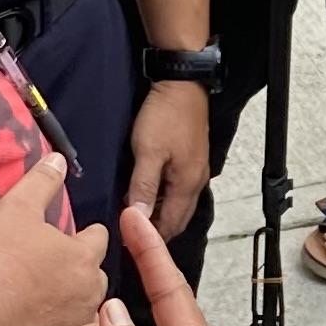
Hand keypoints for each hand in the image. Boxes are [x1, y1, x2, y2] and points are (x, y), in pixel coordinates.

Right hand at [0, 159, 110, 325]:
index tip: (71, 236)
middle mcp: (91, 292)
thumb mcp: (16, 208)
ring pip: (84, 311)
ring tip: (46, 303)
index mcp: (85, 255)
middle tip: (54, 271)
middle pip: (96, 277)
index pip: (99, 238)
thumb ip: (41, 181)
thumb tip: (60, 158)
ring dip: (72, 306)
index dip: (85, 235)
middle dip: (82, 273)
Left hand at [126, 80, 212, 238]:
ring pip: (178, 204)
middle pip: (178, 218)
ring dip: (160, 212)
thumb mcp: (148, 152)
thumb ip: (142, 186)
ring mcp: (196, 170)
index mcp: (187, 185)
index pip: (170, 225)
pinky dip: (164, 197)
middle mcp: (196, 182)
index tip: (128, 242)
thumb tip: (137, 218)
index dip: (150, 237)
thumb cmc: (166, 115)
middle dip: (157, 229)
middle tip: (131, 233)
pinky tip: (148, 192)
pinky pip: (178, 189)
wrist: (182, 83)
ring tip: (136, 214)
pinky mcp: (191, 158)